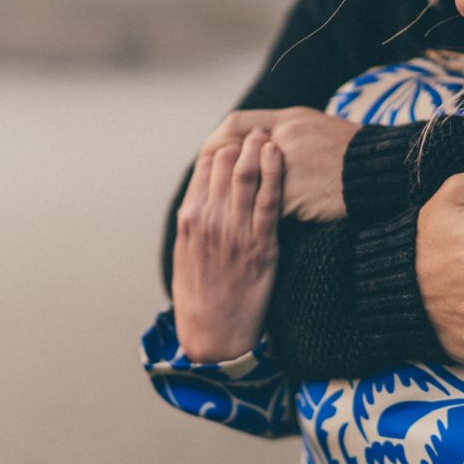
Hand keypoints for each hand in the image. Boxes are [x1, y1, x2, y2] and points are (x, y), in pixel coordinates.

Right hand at [172, 129, 283, 362]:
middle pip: (225, 165)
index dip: (221, 146)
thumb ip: (194, 221)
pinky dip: (274, 172)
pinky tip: (278, 154)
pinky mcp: (261, 245)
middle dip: (240, 141)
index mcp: (189, 219)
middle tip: (255, 128)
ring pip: (246, 176)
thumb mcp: (185, 254)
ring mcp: (235, 232)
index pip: (204, 167)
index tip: (234, 136)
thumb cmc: (201, 295)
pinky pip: (269, 200)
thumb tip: (202, 195)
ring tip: (268, 134)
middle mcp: (209, 221)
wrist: (214, 334)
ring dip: (257, 149)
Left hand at [200, 107, 359, 221]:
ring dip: (238, 197)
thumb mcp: (315, 126)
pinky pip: (265, 207)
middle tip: (215, 188)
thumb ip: (283, 130)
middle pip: (235, 155)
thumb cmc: (349, 151)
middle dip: (222, 173)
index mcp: (288, 119)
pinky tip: (257, 223)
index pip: (236, 123)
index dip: (220, 140)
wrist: (378, 173)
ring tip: (234, 208)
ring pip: (247, 184)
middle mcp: (284, 139)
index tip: (213, 155)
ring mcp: (288, 168)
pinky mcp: (294, 196)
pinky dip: (260, 215)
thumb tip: (254, 140)